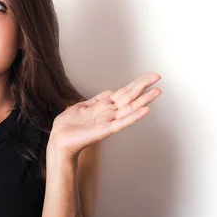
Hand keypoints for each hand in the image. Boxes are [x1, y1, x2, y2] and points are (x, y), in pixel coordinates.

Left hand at [47, 73, 161, 158]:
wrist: (59, 139)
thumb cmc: (68, 126)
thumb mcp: (81, 106)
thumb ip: (96, 100)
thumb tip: (109, 92)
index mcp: (103, 106)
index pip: (124, 92)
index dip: (136, 83)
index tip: (150, 76)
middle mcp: (109, 113)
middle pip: (130, 97)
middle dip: (143, 86)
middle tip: (157, 77)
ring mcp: (109, 121)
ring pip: (130, 108)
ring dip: (144, 100)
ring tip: (157, 91)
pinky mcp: (105, 130)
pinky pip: (122, 123)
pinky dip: (134, 117)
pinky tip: (145, 110)